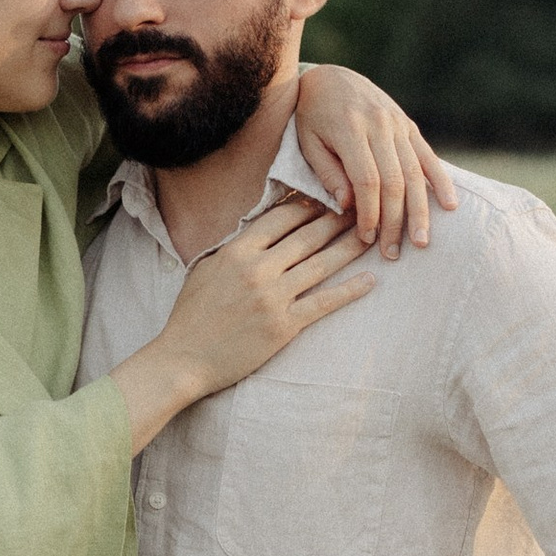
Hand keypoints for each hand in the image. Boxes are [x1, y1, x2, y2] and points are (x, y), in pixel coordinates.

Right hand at [125, 199, 374, 436]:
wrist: (184, 359)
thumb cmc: (192, 314)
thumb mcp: (207, 268)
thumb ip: (236, 246)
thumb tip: (263, 226)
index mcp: (237, 251)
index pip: (282, 217)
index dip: (309, 204)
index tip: (329, 196)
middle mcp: (258, 269)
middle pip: (308, 236)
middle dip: (337, 219)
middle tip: (362, 207)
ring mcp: (273, 298)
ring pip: (321, 265)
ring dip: (349, 248)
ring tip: (371, 235)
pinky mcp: (283, 326)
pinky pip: (323, 303)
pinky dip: (349, 291)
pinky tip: (369, 280)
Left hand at [291, 67, 458, 256]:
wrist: (330, 77)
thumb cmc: (312, 116)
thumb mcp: (307, 142)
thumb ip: (327, 173)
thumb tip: (348, 207)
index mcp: (350, 130)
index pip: (367, 180)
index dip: (370, 213)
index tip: (367, 239)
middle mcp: (379, 125)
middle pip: (394, 181)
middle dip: (395, 221)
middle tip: (393, 252)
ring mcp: (397, 124)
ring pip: (415, 172)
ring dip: (420, 210)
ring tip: (422, 241)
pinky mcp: (408, 125)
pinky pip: (428, 155)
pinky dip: (440, 181)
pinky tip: (450, 204)